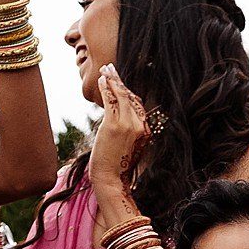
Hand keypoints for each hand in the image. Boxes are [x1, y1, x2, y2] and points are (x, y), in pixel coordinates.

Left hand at [89, 65, 151, 208]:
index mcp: (146, 132)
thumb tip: (119, 123)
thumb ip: (127, 133)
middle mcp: (140, 126)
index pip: (138, 105)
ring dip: (113, 80)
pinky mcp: (115, 124)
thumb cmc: (116, 168)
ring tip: (105, 70)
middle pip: (132, 97)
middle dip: (120, 81)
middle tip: (111, 68)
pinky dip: (107, 87)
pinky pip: (111, 100)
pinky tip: (102, 80)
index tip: (120, 82)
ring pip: (122, 96)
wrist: (111, 179)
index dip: (128, 92)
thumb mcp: (126, 148)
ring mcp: (129, 124)